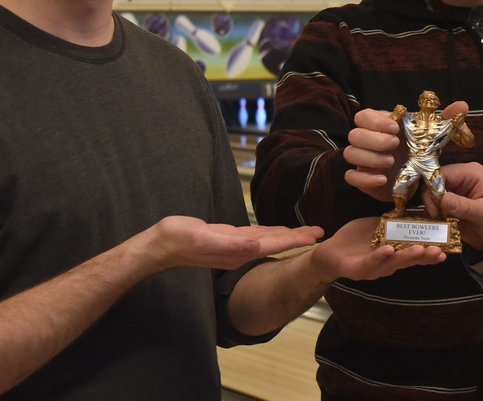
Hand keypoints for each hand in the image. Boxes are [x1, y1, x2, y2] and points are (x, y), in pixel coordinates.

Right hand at [146, 216, 322, 271]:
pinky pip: (256, 235)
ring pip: (268, 239)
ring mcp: (235, 247)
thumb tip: (256, 246)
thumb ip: (232, 243)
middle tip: (321, 231)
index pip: (275, 245)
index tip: (317, 236)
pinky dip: (270, 232)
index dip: (297, 240)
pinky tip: (276, 231)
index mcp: (240, 252)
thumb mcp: (206, 238)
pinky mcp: (228, 239)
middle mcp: (242, 251)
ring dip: (287, 235)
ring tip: (306, 232)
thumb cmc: (180, 239)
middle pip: (276, 243)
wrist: (161, 245)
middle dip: (299, 238)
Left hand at [306, 217, 446, 282]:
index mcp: (394, 254)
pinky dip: (380, 256)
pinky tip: (389, 249)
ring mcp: (373, 268)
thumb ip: (397, 223)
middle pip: (408, 261)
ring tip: (419, 249)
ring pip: (392, 263)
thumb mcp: (380, 226)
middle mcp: (387, 265)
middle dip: (424, 256)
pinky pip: (370, 263)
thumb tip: (419, 212)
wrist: (329, 250)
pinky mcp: (357, 269)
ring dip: (406, 257)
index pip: (415, 254)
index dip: (430, 252)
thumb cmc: (356, 238)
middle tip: (439, 251)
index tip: (446, 248)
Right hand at [343, 102, 468, 201]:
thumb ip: (446, 120)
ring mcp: (362, 160)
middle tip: (394, 145)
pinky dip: (364, 178)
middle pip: (354, 133)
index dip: (376, 121)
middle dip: (373, 139)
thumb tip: (462, 105)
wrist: (414, 178)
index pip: (364, 115)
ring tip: (390, 163)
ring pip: (350, 153)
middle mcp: (366, 140)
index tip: (395, 128)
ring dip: (370, 158)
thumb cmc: (419, 151)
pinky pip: (351, 177)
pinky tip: (382, 179)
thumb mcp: (433, 135)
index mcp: (379, 125)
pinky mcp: (361, 178)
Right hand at [434, 162, 482, 250]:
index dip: (433, 188)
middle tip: (435, 218)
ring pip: (432, 196)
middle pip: (433, 183)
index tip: (434, 208)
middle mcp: (460, 179)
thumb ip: (465, 206)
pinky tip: (437, 226)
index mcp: (470, 173)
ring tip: (436, 224)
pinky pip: (436, 208)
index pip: (442, 173)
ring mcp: (455, 193)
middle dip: (431, 200)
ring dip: (431, 209)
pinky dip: (434, 217)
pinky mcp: (452, 206)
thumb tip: (442, 200)